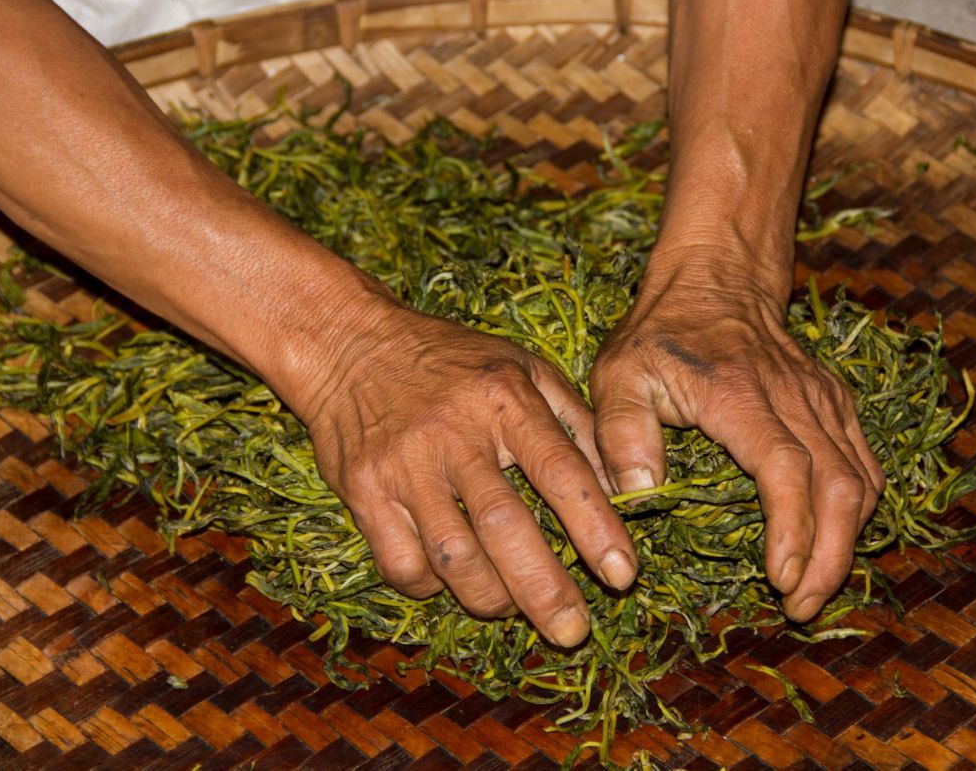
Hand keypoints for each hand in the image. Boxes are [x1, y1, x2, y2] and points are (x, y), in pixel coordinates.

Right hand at [293, 298, 637, 646]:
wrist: (349, 344)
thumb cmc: (453, 361)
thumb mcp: (524, 368)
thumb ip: (577, 423)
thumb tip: (626, 486)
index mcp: (505, 399)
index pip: (561, 470)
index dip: (596, 528)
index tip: (621, 574)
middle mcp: (454, 434)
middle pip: (505, 527)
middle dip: (544, 590)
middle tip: (571, 631)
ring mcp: (404, 465)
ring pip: (453, 556)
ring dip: (490, 598)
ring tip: (511, 608)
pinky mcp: (362, 491)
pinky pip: (402, 563)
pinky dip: (432, 588)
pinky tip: (449, 582)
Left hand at [589, 255, 883, 621]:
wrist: (715, 279)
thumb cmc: (659, 335)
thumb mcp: (619, 374)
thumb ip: (620, 433)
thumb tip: (641, 494)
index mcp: (739, 394)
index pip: (785, 468)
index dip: (792, 529)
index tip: (782, 580)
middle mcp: (794, 397)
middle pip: (839, 486)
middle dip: (828, 557)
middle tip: (801, 607)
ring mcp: (823, 399)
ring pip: (861, 479)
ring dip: (847, 542)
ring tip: (815, 589)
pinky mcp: (836, 404)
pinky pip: (864, 463)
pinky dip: (858, 510)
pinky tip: (836, 543)